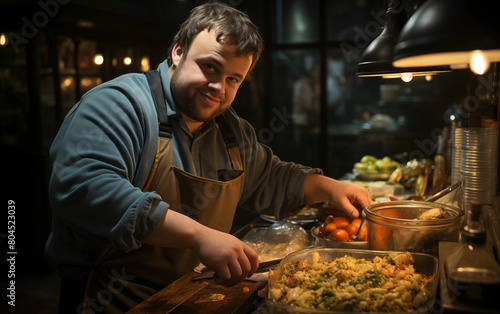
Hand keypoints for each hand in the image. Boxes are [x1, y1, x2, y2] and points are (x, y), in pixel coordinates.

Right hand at [142, 210, 258, 284]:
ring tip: (222, 280)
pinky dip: (222, 281)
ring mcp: (228, 256)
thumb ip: (236, 251)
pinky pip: (226, 277)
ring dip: (231, 281)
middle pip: (247, 269)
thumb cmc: (212, 240)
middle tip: (232, 280)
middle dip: (241, 278)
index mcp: (240, 244)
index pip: (254, 257)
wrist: (199, 237)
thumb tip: (242, 266)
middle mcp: (236, 249)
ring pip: (238, 275)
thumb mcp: (229, 241)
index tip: (248, 274)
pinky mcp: (219, 262)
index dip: (254, 268)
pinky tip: (216, 277)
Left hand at [304, 174, 372, 217]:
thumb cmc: (336, 194)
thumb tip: (356, 216)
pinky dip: (363, 206)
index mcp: (361, 193)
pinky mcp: (362, 193)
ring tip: (356, 212)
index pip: (368, 206)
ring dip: (364, 209)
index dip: (366, 214)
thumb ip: (349, 209)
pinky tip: (356, 208)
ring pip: (369, 204)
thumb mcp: (341, 203)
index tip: (362, 221)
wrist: (333, 187)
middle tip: (358, 218)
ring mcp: (364, 192)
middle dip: (366, 212)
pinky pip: (366, 202)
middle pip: (370, 206)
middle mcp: (365, 191)